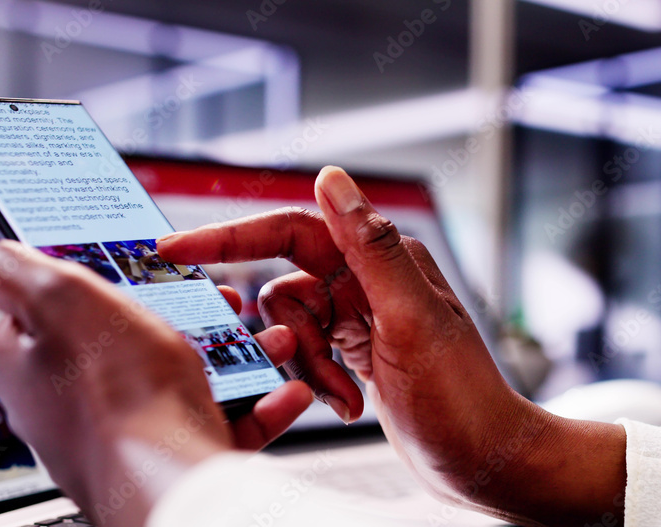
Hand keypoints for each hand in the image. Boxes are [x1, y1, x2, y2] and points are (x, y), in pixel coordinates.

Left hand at [0, 241, 310, 526]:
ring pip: (171, 377)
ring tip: (260, 339)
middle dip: (176, 311)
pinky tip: (276, 391)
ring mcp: (113, 431)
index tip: (129, 262)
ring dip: (225, 352)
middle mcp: (61, 402)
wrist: (169, 482)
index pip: (44, 304)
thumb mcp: (63, 300)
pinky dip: (248, 404)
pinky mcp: (158, 457)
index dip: (91, 275)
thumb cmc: (118, 396)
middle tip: (211, 298)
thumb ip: (24, 270)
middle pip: (118, 337)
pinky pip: (208, 421)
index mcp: (25, 361)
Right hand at [158, 166, 625, 525]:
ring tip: (344, 395)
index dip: (231, 236)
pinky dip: (318, 382)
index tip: (178, 248)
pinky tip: (351, 402)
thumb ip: (370, 247)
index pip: (290, 229)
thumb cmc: (463, 398)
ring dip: (308, 366)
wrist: (483, 459)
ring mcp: (358, 317)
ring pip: (291, 327)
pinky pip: (307, 356)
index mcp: (379, 259)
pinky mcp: (353, 350)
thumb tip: (331, 180)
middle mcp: (366, 281)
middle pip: (285, 288)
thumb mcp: (412, 320)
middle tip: (309, 364)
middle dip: (291, 333)